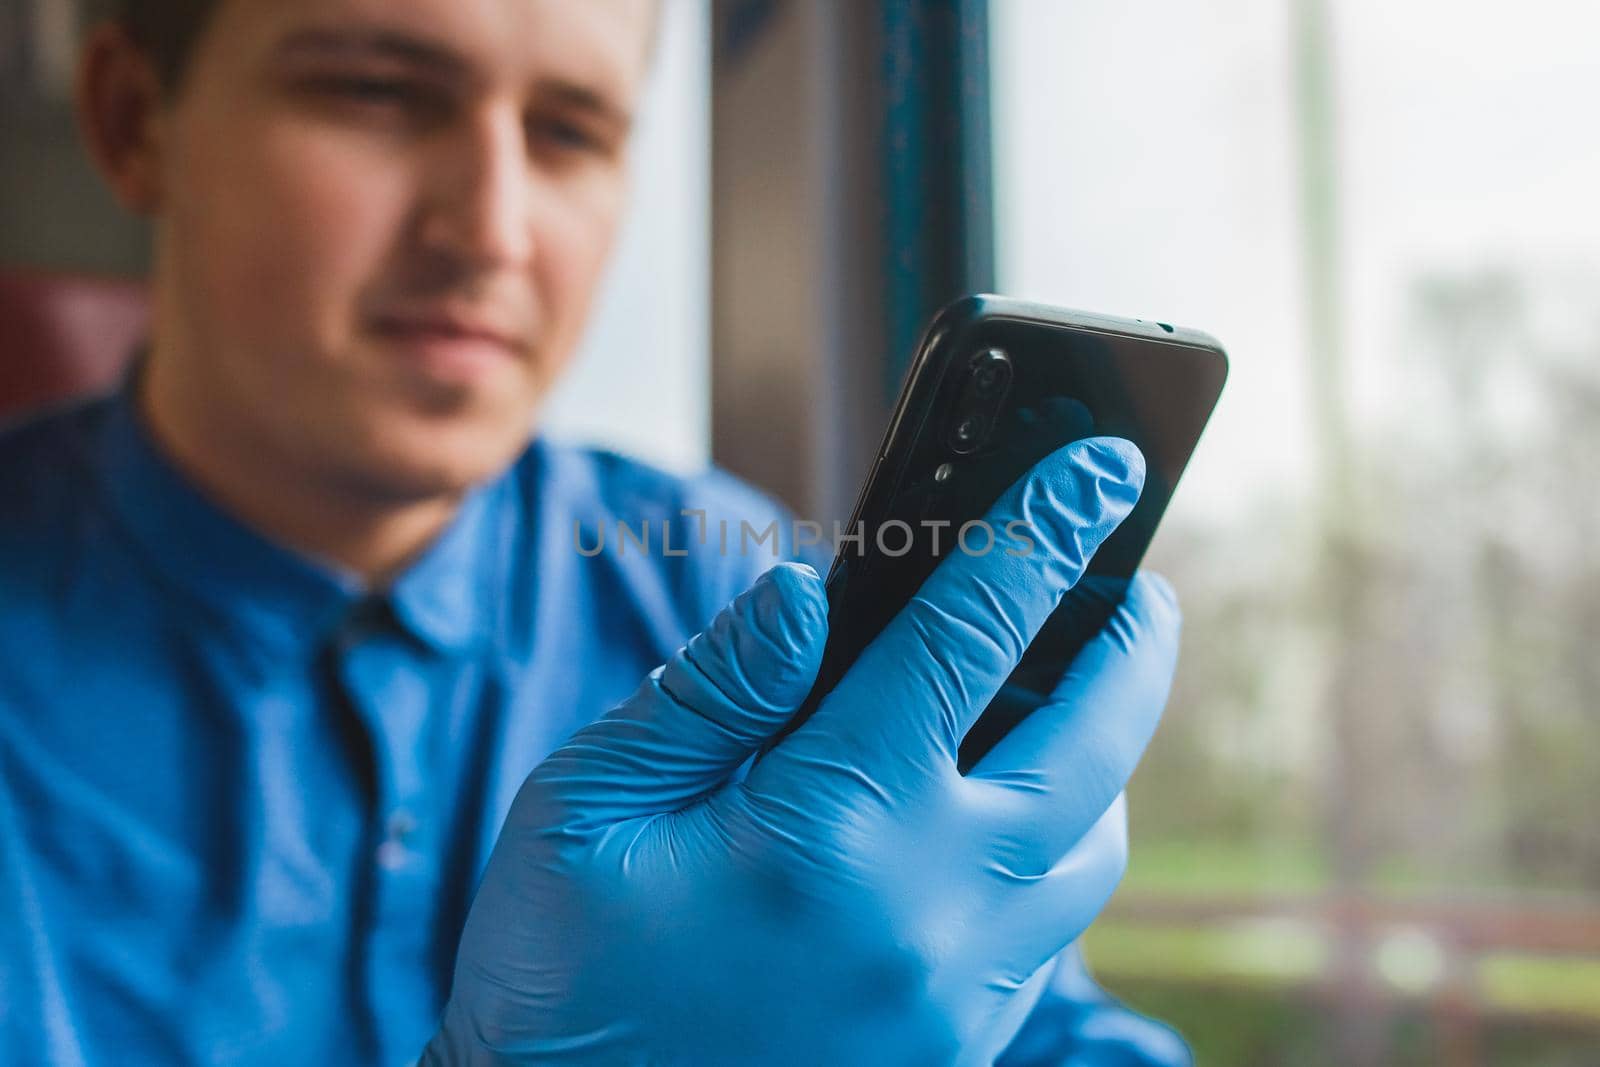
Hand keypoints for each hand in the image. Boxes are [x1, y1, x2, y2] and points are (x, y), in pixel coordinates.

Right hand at [424, 437, 1180, 1065]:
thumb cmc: (563, 978)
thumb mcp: (587, 807)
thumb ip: (711, 693)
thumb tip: (804, 596)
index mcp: (828, 830)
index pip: (967, 641)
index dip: (1039, 535)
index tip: (1096, 471)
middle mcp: (926, 912)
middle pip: (1092, 746)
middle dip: (1133, 644)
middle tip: (1141, 586)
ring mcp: (956, 994)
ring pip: (1094, 848)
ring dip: (1102, 759)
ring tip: (1067, 703)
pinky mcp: (957, 1049)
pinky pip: (1051, 930)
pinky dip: (1056, 849)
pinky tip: (1002, 818)